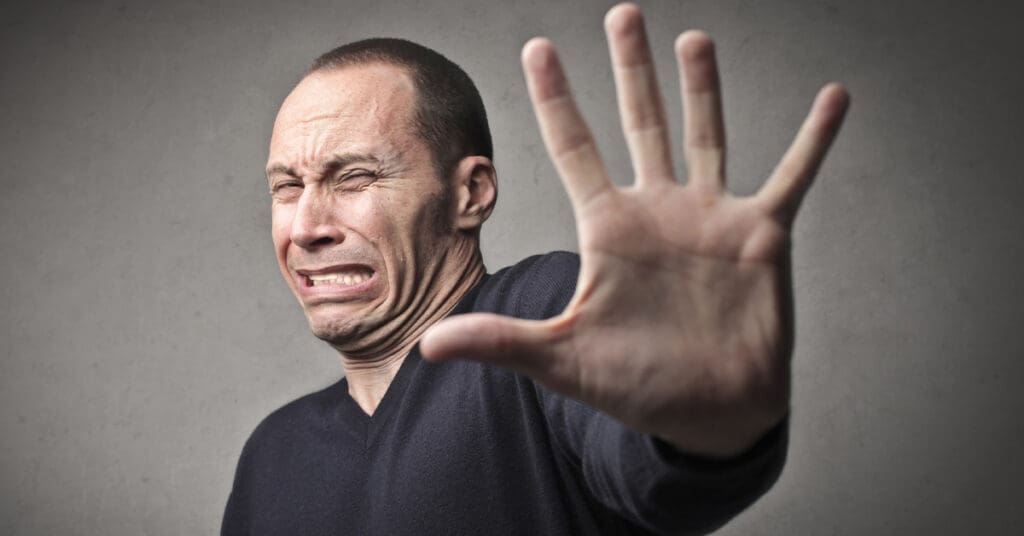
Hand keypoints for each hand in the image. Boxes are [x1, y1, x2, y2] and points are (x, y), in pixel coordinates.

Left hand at [421, 3, 848, 457]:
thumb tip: (428, 346)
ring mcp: (712, 217)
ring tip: (693, 39)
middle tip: (622, 13)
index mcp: (609, 228)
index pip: (574, 148)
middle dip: (630, 70)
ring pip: (706, 134)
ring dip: (703, 88)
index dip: (556, 99)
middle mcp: (658, 210)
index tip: (538, 47)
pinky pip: (793, 176)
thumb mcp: (564, 361)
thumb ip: (501, 342)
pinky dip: (814, 140)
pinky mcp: (762, 235)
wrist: (708, 413)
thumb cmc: (637, 386)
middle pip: (640, 122)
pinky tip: (834, 99)